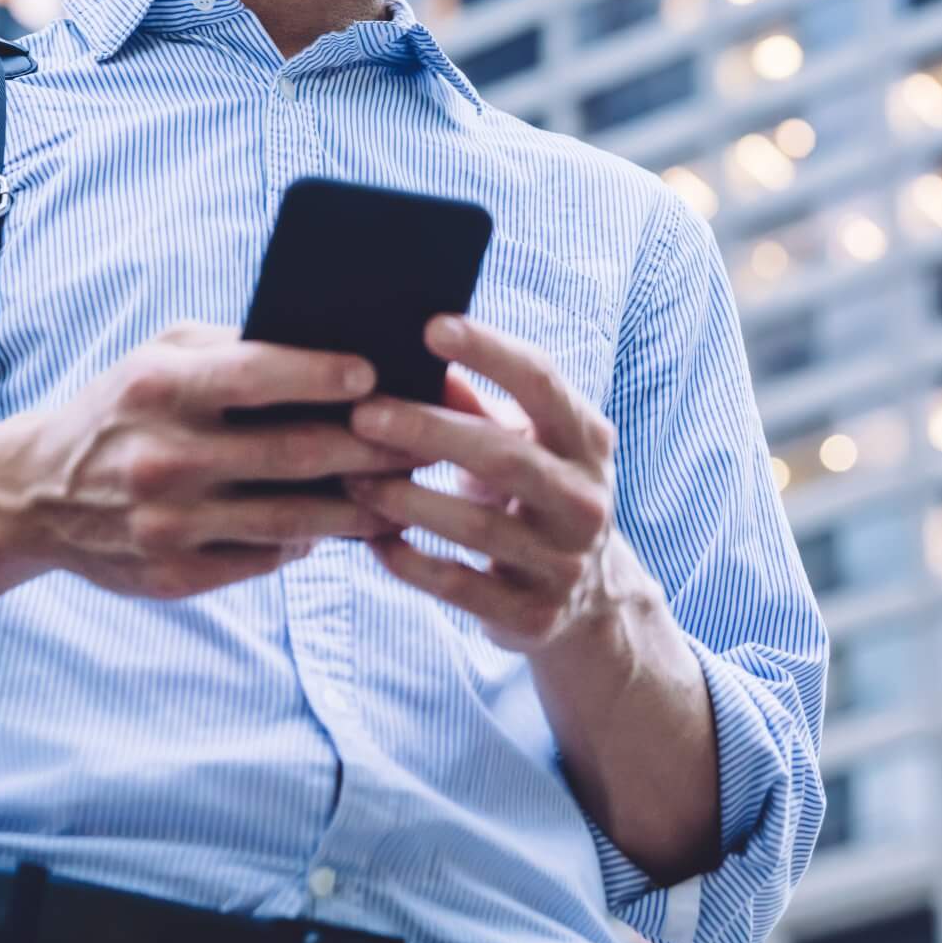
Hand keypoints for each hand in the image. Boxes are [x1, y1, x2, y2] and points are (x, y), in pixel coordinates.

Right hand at [5, 320, 441, 597]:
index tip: (375, 373)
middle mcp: (163, 458)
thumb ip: (235, 348)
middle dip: (369, 447)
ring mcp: (168, 524)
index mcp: (158, 389)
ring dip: (361, 506)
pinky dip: (316, 541)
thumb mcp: (159, 357)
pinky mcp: (175, 574)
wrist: (36, 495)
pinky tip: (354, 527)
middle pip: (291, 453)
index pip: (254, 374)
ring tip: (408, 491)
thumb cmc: (120, 408)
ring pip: (292, 517)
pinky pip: (267, 558)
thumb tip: (334, 351)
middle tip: (425, 438)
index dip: (321, 374)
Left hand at [343, 313, 625, 655]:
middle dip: (428, 432)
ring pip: (475, 528)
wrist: (589, 597)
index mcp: (587, 440)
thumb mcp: (521, 442)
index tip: (431, 327)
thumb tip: (406, 353)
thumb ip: (472, 404)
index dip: (489, 351)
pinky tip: (371, 540)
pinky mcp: (533, 614)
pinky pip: (458, 585)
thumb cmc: (533, 491)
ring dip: (405, 500)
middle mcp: (586, 499)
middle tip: (362, 414)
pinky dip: (409, 562)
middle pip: (503, 456)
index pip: (542, 381)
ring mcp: (564, 561)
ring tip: (351, 477)